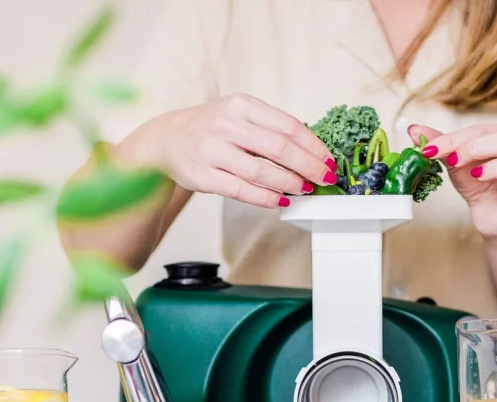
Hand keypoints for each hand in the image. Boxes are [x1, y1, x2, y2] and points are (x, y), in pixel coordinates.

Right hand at [134, 94, 336, 207]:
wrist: (167, 140)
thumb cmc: (212, 129)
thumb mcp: (239, 115)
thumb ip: (271, 129)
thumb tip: (312, 153)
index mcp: (241, 105)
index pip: (288, 126)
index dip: (313, 146)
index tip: (329, 160)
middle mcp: (226, 125)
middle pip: (279, 149)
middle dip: (308, 167)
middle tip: (324, 179)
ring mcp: (213, 151)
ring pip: (261, 172)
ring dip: (289, 183)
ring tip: (305, 189)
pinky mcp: (205, 176)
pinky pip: (242, 190)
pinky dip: (266, 198)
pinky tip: (281, 200)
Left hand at [407, 124, 496, 238]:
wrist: (488, 215)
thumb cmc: (477, 184)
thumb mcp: (455, 163)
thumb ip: (440, 145)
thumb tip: (412, 129)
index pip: (483, 130)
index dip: (455, 140)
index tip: (430, 151)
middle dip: (478, 149)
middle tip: (456, 162)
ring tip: (478, 177)